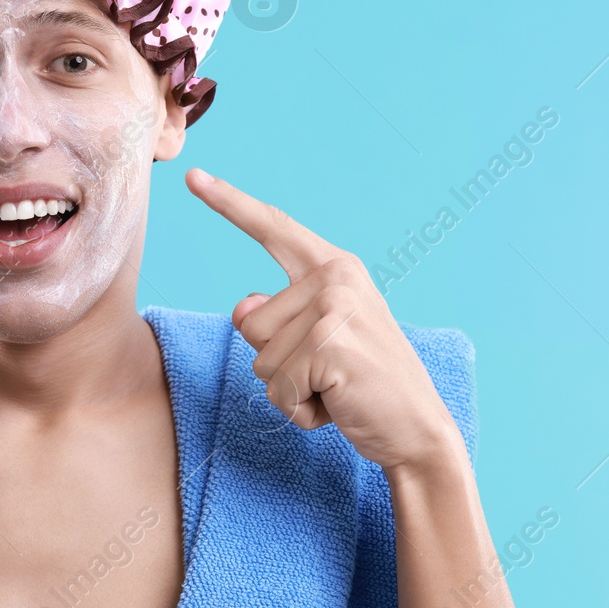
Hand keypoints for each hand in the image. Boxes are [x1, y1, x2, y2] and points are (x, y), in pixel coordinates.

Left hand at [185, 168, 460, 472]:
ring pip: (260, 360)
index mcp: (334, 267)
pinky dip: (299, 410)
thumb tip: (243, 309)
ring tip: (335, 389)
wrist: (417, 430)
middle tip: (329, 374)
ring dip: (289, 390)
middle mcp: (335, 278)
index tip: (191, 177)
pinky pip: (278, 389)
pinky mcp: (330, 346)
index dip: (228, 203)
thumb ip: (276, 317)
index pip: (272, 228)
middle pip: (250, 323)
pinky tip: (337, 406)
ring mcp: (335, 309)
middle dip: (277, 363)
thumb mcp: (314, 340)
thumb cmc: (362, 384)